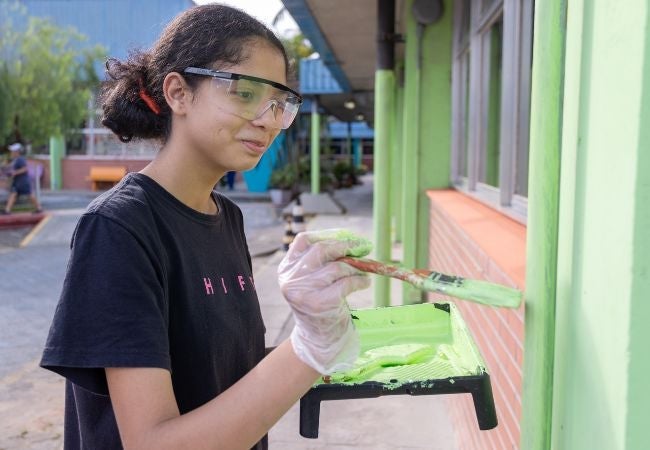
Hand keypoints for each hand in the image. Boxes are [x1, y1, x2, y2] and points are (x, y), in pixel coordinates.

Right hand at [278, 229, 371, 373]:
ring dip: (355, 267)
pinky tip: (364, 283)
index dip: (327, 235)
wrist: (317, 338)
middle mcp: (290, 279)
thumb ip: (322, 260)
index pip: (303, 240)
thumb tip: (351, 240)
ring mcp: (304, 292)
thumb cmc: (320, 302)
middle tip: (363, 246)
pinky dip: (360, 281)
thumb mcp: (312, 279)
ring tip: (363, 272)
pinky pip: (346, 283)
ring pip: (336, 267)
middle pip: (321, 250)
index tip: (346, 237)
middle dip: (346, 246)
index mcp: (286, 268)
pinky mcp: (320, 304)